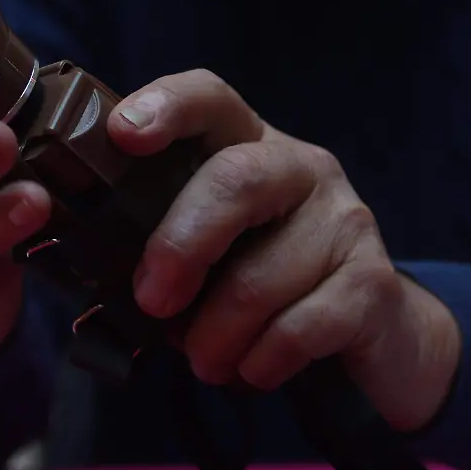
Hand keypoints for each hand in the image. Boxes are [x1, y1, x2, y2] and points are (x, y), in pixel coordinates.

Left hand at [108, 69, 460, 431]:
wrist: (374, 332)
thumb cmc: (267, 284)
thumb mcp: (215, 248)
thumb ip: (164, 239)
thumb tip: (96, 270)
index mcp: (250, 147)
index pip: (212, 100)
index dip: (167, 105)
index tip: (123, 134)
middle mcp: (303, 168)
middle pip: (235, 180)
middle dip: (180, 246)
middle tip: (152, 302)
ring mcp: (345, 220)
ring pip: (259, 278)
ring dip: (215, 337)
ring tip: (205, 360)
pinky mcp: (372, 282)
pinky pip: (298, 329)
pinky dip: (259, 363)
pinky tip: (252, 370)